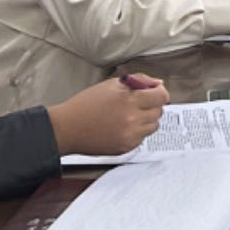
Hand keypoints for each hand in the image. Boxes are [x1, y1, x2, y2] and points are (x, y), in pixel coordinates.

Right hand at [48, 75, 167, 156]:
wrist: (67, 128)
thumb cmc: (86, 104)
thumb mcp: (112, 84)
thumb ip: (139, 81)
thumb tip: (158, 84)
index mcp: (129, 100)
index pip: (162, 96)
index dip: (159, 92)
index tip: (155, 92)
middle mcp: (131, 119)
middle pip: (159, 111)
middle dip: (152, 105)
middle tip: (138, 103)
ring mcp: (129, 136)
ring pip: (153, 126)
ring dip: (146, 119)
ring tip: (129, 115)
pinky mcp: (125, 148)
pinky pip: (142, 138)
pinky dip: (137, 132)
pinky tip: (122, 126)